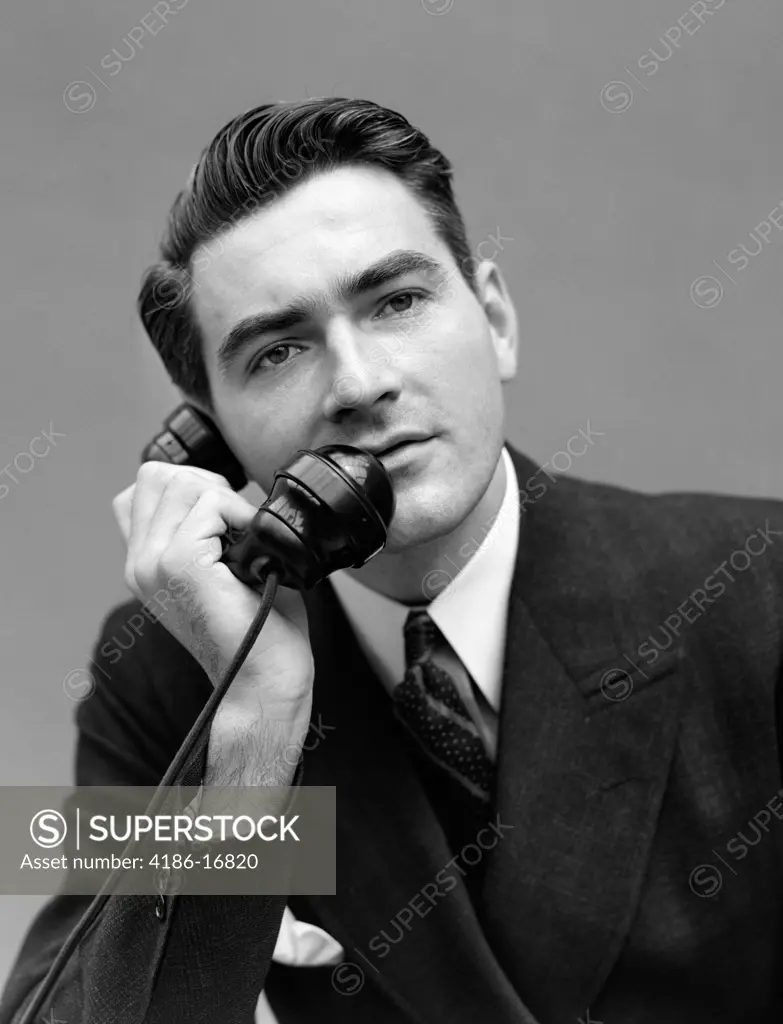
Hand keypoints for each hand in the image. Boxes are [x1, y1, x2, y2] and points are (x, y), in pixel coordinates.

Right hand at [112, 462, 313, 723]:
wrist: (264, 679)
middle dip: (204, 484)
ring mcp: (154, 562)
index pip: (143, 490)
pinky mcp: (180, 564)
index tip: (224, 519)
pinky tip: (253, 549)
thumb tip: (222, 490)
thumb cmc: (257, 628)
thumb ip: (203, 533)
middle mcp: (139, 563)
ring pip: (180, 481)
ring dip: (224, 499)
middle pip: (155, 475)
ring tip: (244, 538)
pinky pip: (208, 502)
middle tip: (237, 524)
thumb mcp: (219, 571)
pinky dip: (239, 512)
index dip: (189, 488)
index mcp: (143, 564)